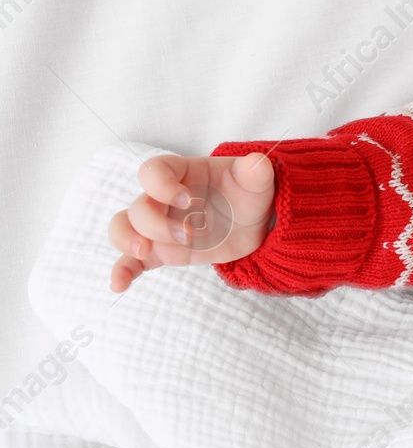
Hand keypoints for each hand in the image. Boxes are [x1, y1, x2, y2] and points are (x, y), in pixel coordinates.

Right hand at [107, 153, 276, 292]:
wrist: (252, 221)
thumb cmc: (248, 192)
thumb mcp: (257, 181)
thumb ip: (256, 171)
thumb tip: (257, 162)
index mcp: (182, 173)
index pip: (153, 171)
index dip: (162, 185)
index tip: (189, 201)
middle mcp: (162, 198)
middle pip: (138, 206)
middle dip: (156, 223)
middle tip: (188, 235)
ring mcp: (158, 225)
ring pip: (123, 227)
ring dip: (127, 240)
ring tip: (145, 251)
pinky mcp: (160, 251)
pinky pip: (131, 260)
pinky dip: (122, 271)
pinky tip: (119, 284)